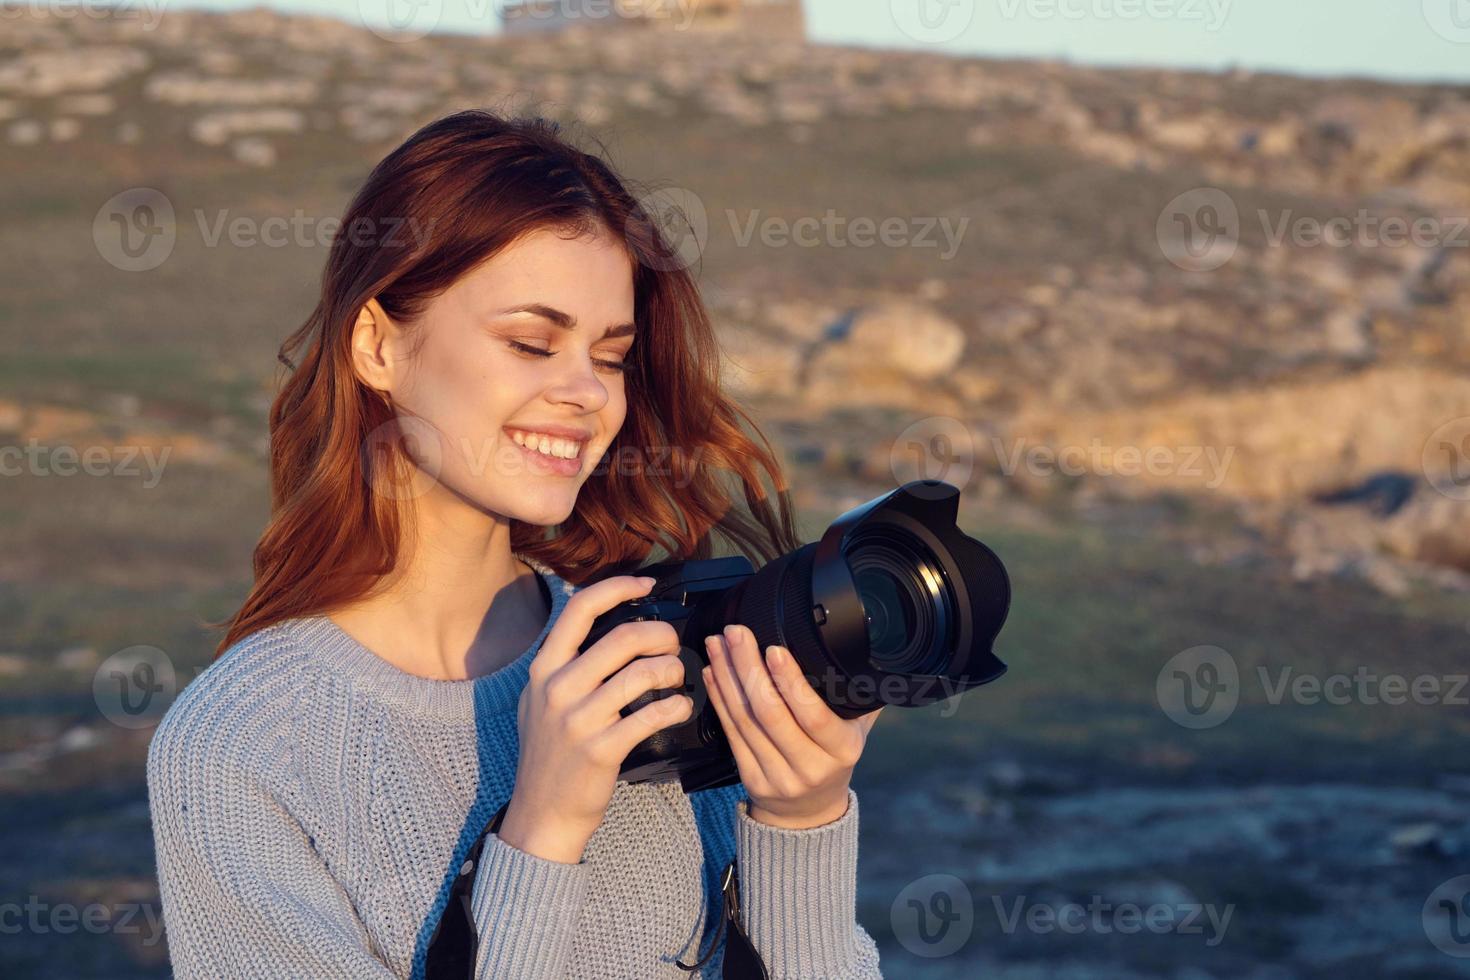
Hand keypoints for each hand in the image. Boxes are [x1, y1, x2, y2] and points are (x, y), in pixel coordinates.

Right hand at [500, 575, 694, 862]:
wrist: (542, 812)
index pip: (580, 608)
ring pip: (642, 674)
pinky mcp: (601, 750)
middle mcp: (557, 688)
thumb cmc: (550, 753)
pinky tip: (681, 706)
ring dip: (672, 669)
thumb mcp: (540, 700)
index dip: (618, 588)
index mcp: (543, 668)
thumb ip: (565, 664)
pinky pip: (650, 716)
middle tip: (674, 643)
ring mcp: (578, 720)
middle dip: (660, 634)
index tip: (646, 585)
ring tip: (678, 676)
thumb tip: (604, 625)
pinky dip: (675, 706)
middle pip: (622, 637)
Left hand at [703, 624, 882, 829]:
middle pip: (770, 713)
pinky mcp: (750, 779)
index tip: (774, 648)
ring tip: (718, 644)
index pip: (814, 715)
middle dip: (749, 667)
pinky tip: (713, 672)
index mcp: (842, 750)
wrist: (809, 812)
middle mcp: (810, 767)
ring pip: (745, 720)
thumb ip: (860, 695)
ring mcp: (777, 776)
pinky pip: (730, 732)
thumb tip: (867, 648)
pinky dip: (719, 698)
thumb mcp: (857, 730)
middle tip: (736, 633)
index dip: (791, 682)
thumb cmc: (834, 757)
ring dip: (728, 677)